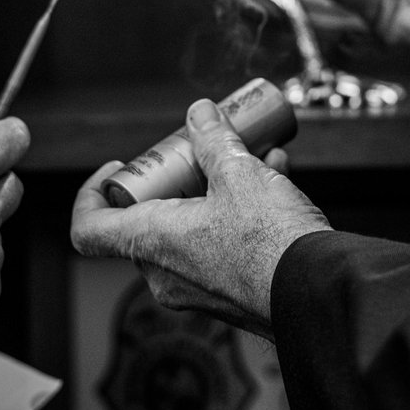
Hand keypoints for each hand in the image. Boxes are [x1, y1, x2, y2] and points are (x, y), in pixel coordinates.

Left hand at [70, 101, 330, 339]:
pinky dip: (236, 212)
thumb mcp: (240, 173)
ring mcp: (197, 289)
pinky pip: (218, 246)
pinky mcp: (229, 294)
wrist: (319, 292)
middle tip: (198, 151)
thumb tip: (200, 114)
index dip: (92, 193)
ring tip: (251, 155)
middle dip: (175, 177)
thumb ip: (214, 140)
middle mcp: (166, 273)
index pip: (90, 229)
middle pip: (148, 219)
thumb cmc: (271, 239)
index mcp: (153, 243)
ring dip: (214, 187)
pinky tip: (274, 176)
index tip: (119, 167)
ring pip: (189, 228)